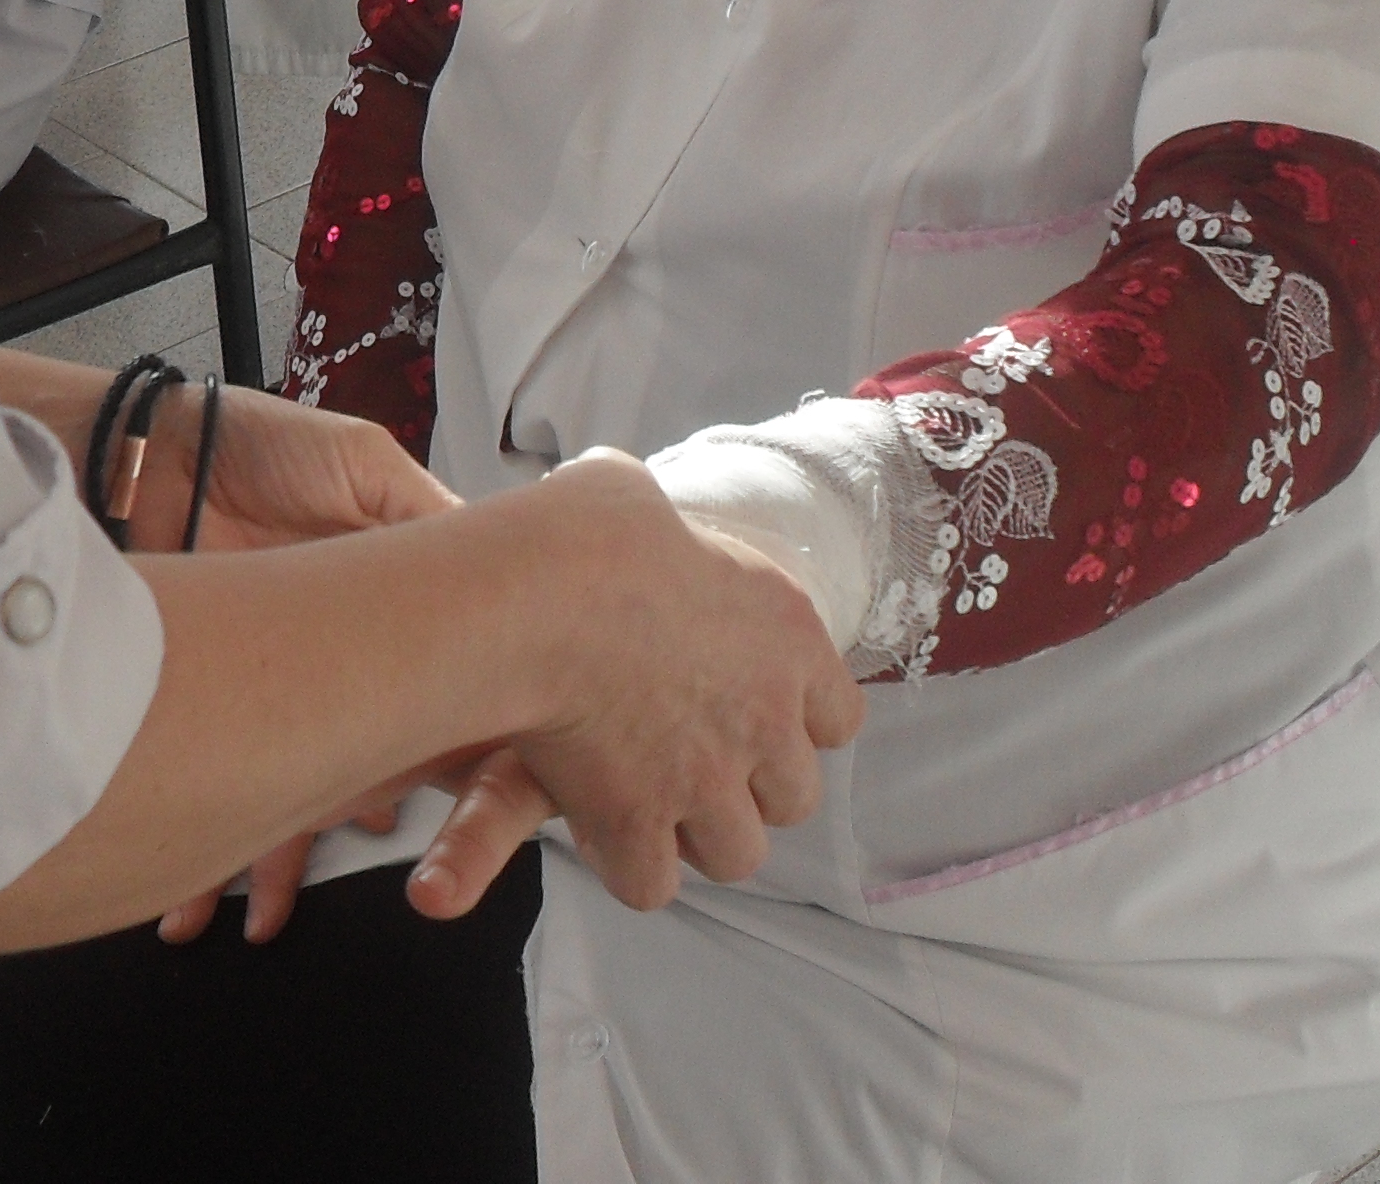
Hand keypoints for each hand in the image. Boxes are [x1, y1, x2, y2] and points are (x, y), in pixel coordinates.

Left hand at [128, 391, 464, 937]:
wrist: (140, 451)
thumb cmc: (256, 444)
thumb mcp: (359, 462)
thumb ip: (421, 514)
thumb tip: (485, 564)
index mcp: (394, 599)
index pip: (453, 686)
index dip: (466, 744)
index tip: (474, 784)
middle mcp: (344, 655)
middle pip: (377, 761)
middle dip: (378, 820)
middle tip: (406, 877)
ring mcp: (279, 685)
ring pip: (300, 795)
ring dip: (282, 858)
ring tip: (265, 914)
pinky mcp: (218, 702)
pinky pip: (227, 787)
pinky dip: (214, 846)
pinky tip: (200, 895)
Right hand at [417, 454, 861, 917]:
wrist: (538, 593)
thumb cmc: (585, 534)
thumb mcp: (641, 497)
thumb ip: (652, 521)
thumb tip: (619, 500)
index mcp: (788, 636)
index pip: (841, 719)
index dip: (796, 724)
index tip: (751, 714)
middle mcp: (766, 718)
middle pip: (794, 797)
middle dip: (747, 791)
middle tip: (689, 765)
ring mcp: (708, 779)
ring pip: (737, 853)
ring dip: (695, 837)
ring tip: (648, 805)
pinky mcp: (642, 823)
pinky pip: (653, 883)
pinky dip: (628, 866)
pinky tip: (599, 828)